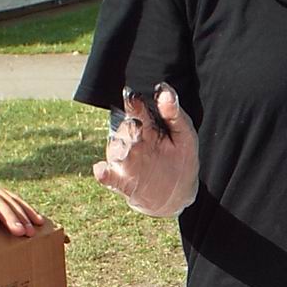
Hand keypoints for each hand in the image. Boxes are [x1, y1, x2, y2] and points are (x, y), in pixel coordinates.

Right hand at [93, 84, 198, 216]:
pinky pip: (108, 177)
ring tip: (127, 150)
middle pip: (124, 128)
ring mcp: (126, 161)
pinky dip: (103, 174)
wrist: (178, 195)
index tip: (134, 98)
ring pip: (115, 150)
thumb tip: (163, 90)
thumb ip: (175, 113)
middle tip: (135, 127)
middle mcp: (133, 141)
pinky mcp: (122, 182)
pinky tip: (101, 171)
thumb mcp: (185, 136)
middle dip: (128, 126)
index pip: (137, 110)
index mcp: (147, 126)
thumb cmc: (181, 160)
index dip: (134, 103)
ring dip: (118, 149)